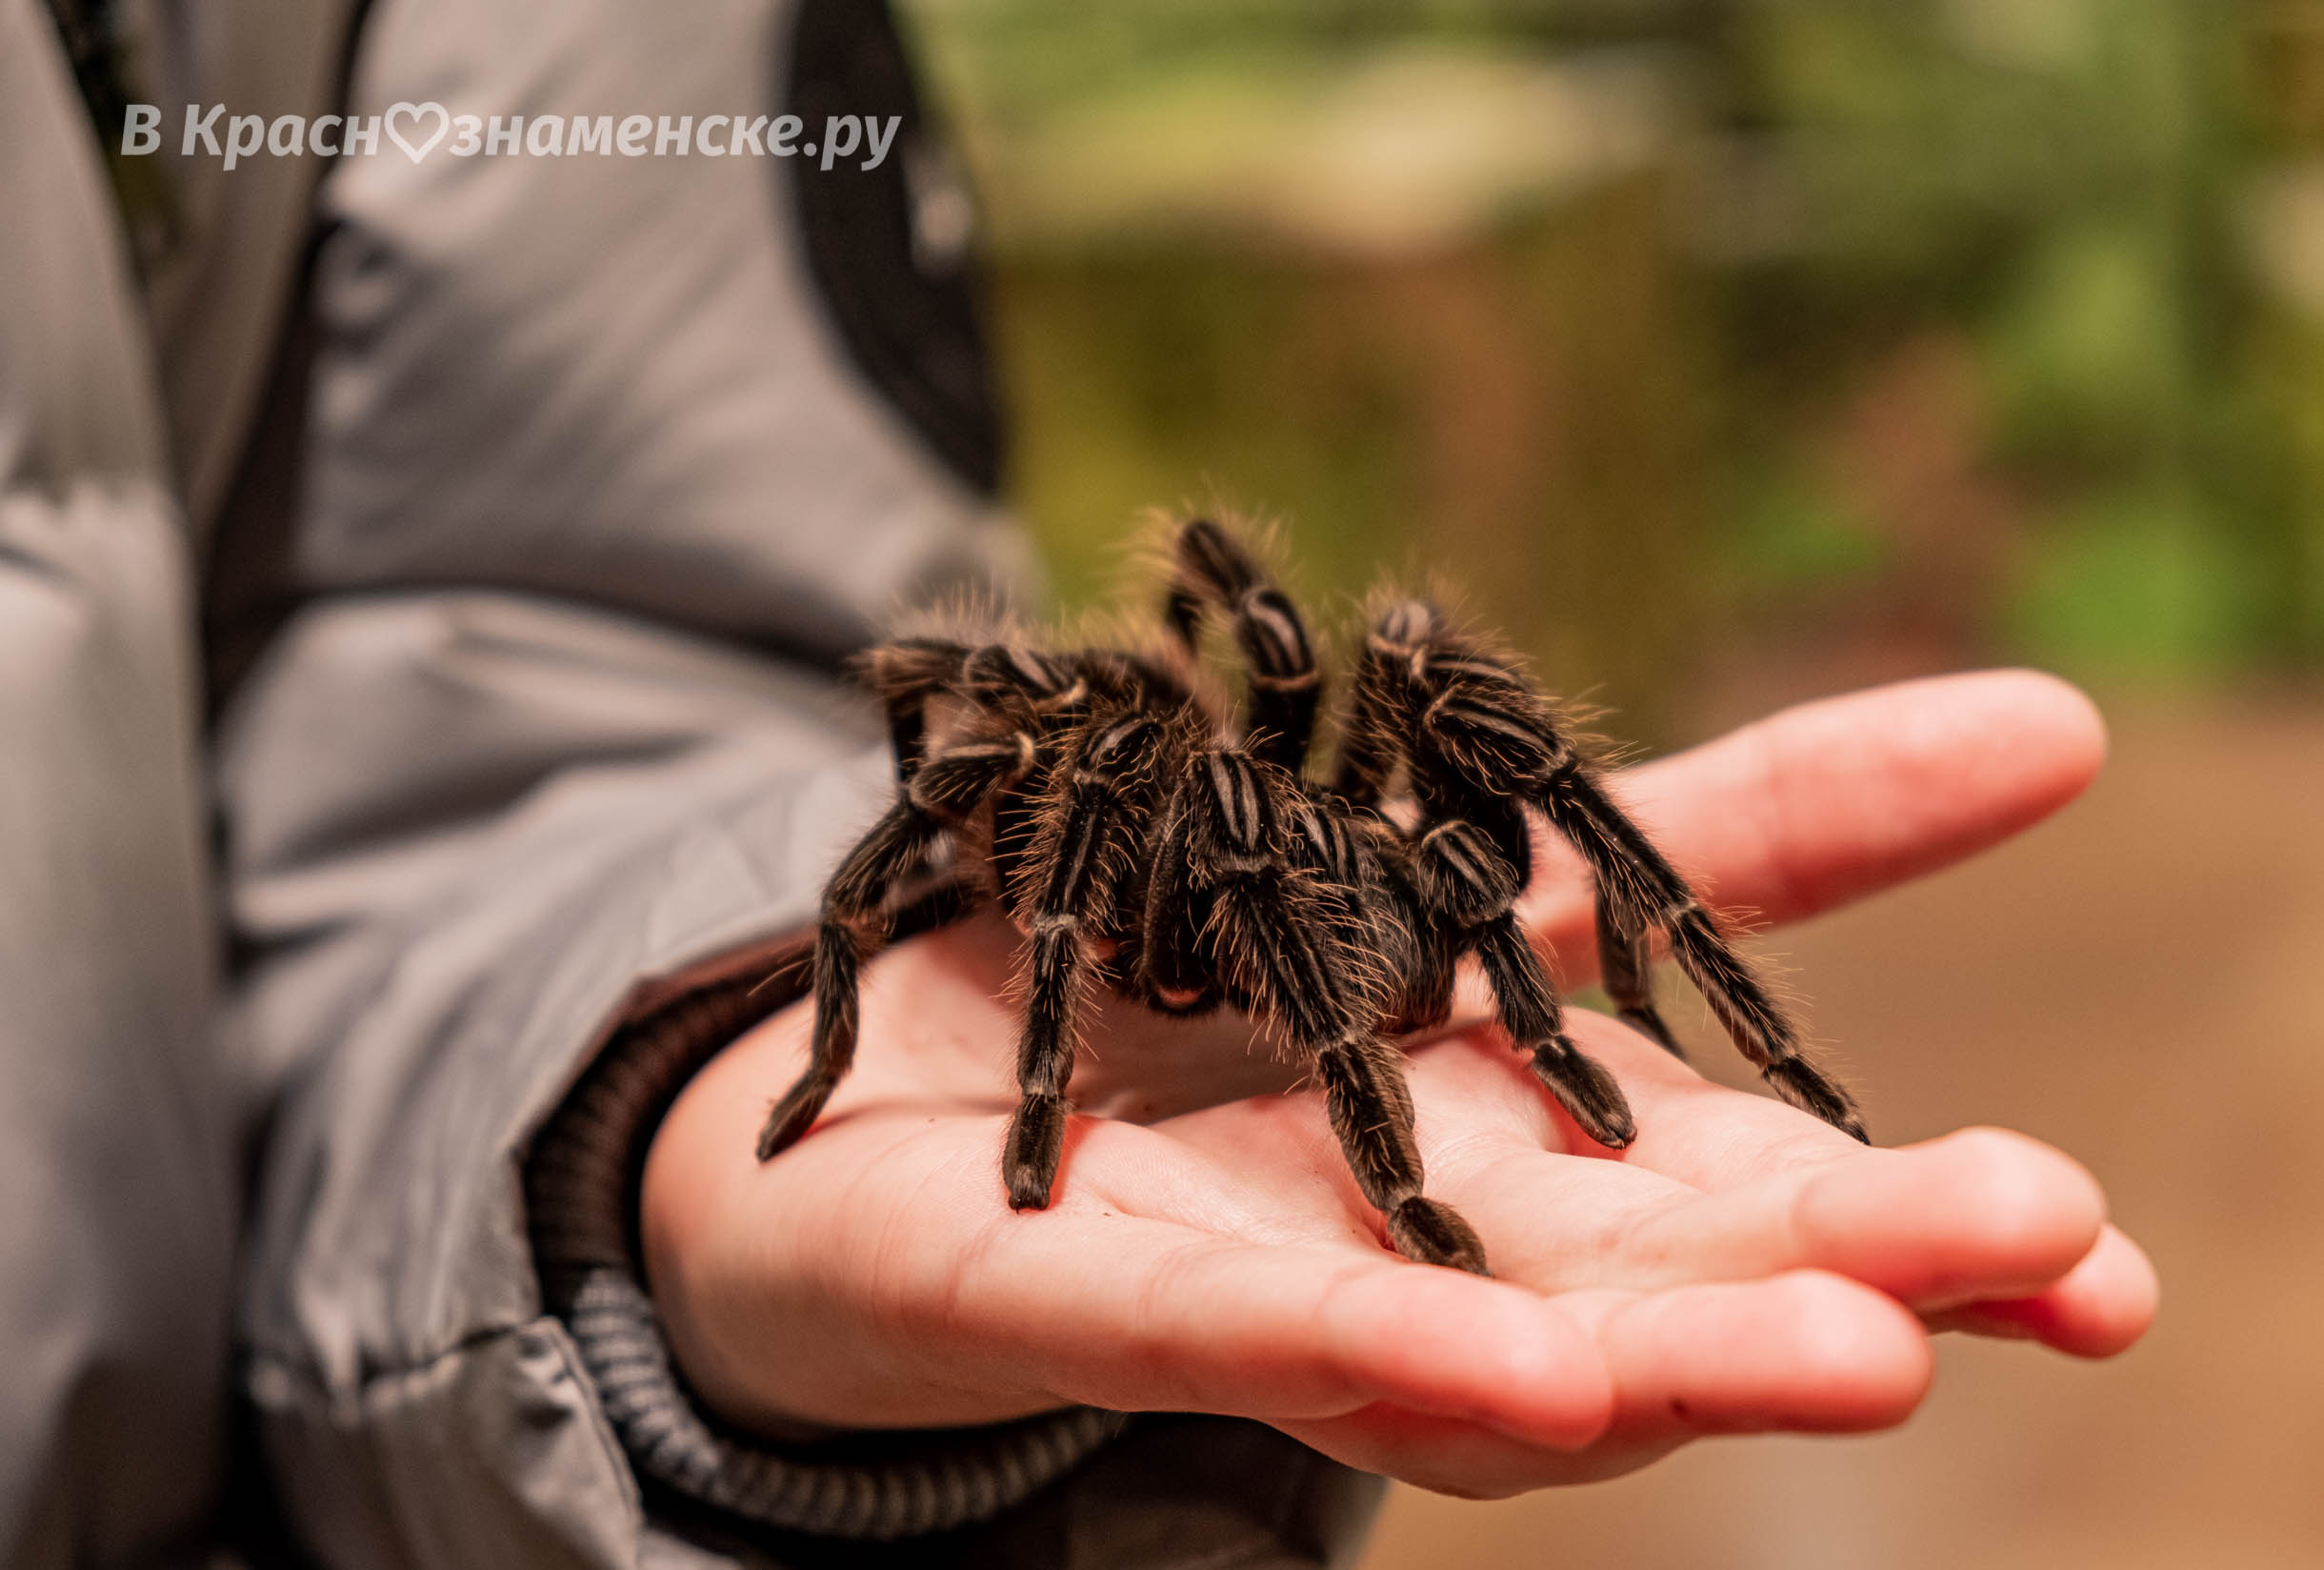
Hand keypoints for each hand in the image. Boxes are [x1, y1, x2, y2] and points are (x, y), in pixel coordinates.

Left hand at [640, 670, 2155, 1496]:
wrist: (909, 1076)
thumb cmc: (1226, 989)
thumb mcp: (1500, 869)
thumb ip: (1759, 825)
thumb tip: (2067, 725)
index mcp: (1528, 1151)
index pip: (1741, 1196)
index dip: (1919, 1228)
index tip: (2108, 1254)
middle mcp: (1414, 1247)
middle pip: (1634, 1281)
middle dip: (1828, 1278)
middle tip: (2046, 1256)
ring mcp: (1238, 1288)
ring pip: (1458, 1344)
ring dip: (1647, 1355)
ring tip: (1840, 1351)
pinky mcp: (1057, 1288)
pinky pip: (1202, 1323)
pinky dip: (1343, 1338)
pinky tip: (1488, 1367)